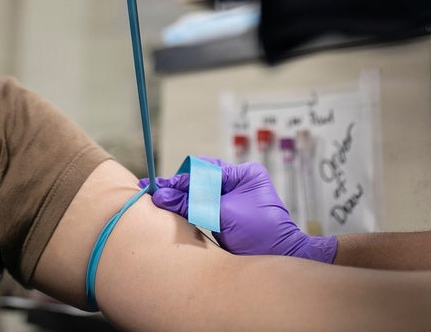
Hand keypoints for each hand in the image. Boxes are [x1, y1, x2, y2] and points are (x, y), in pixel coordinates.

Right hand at [140, 157, 337, 262]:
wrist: (278, 258)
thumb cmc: (260, 233)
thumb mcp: (223, 213)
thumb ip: (193, 203)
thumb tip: (162, 196)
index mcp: (243, 174)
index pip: (205, 171)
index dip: (181, 180)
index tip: (160, 186)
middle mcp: (237, 183)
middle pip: (199, 180)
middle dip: (176, 186)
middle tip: (151, 189)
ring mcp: (230, 200)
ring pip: (198, 194)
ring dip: (178, 197)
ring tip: (155, 198)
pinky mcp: (224, 216)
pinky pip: (201, 208)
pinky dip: (185, 209)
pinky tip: (168, 208)